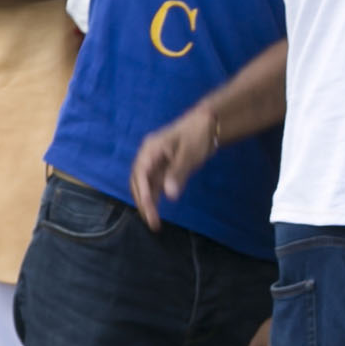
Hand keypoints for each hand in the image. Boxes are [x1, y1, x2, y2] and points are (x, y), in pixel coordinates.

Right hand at [130, 106, 216, 230]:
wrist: (206, 123)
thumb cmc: (197, 134)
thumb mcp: (189, 153)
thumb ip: (178, 173)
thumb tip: (169, 195)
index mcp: (150, 149)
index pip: (141, 174)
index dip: (143, 193)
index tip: (148, 209)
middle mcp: (148, 156)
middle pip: (138, 182)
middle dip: (142, 202)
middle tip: (152, 221)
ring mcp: (154, 163)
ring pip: (145, 185)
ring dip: (147, 202)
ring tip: (153, 222)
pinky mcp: (162, 168)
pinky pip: (154, 185)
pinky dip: (154, 197)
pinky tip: (156, 211)